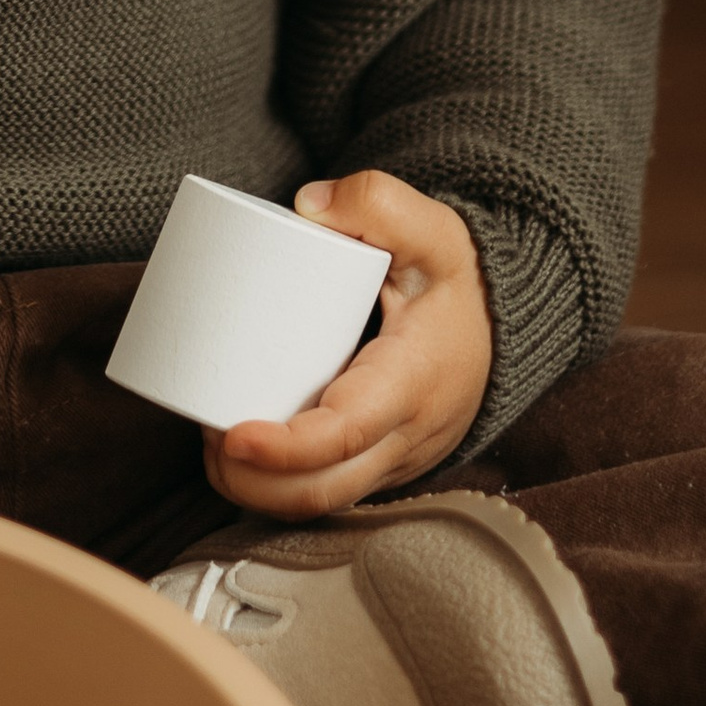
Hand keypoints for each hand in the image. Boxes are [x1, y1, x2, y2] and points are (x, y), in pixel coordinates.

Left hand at [203, 173, 493, 519]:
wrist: (501, 323)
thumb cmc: (459, 280)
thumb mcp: (434, 229)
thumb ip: (378, 201)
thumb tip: (306, 207)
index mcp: (414, 382)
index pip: (346, 436)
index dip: (284, 449)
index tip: (229, 436)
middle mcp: (406, 438)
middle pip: (322, 491)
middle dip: (251, 480)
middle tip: (205, 431)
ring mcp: (395, 461)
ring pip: (321, 503)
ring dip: (258, 490)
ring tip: (213, 442)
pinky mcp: (382, 466)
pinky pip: (330, 495)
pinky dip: (280, 490)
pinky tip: (243, 460)